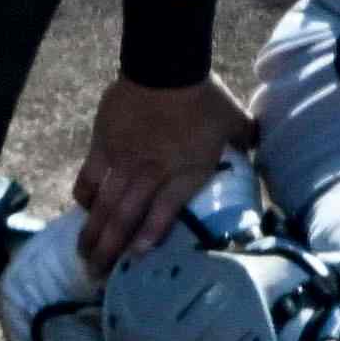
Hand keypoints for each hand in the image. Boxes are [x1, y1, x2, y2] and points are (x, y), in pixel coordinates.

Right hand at [77, 72, 252, 269]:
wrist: (165, 65)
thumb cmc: (204, 95)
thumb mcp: (234, 122)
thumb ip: (243, 140)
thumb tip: (256, 146)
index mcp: (186, 171)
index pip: (165, 213)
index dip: (149, 238)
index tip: (136, 258)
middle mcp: (152, 173)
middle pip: (126, 218)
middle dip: (111, 249)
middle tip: (98, 275)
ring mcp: (124, 161)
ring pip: (104, 206)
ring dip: (93, 233)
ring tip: (85, 255)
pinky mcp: (102, 145)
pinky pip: (89, 178)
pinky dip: (85, 197)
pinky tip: (83, 211)